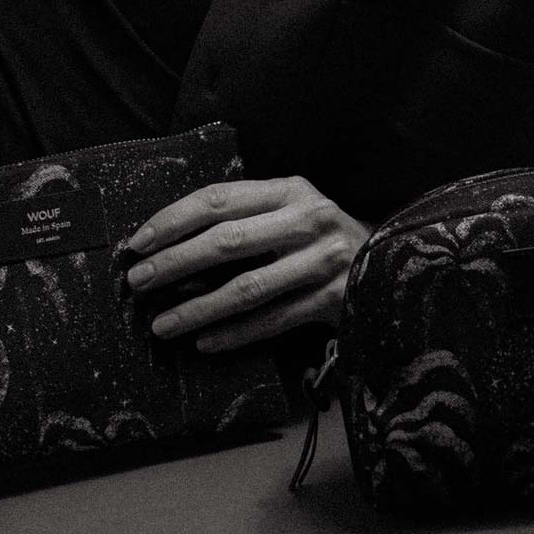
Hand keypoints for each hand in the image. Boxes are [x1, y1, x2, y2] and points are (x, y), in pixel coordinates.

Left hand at [121, 175, 369, 350]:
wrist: (395, 263)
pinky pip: (274, 321)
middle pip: (227, 241)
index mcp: (289, 190)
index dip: (173, 219)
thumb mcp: (291, 212)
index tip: (138, 242)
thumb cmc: (322, 239)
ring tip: (161, 324)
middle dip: (175, 262)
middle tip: (138, 281)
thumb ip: (246, 218)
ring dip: (198, 308)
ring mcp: (323, 262)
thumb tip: (171, 242)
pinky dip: (236, 334)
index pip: (219, 199)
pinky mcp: (335, 300)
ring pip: (247, 287)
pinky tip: (205, 343)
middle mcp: (308, 220)